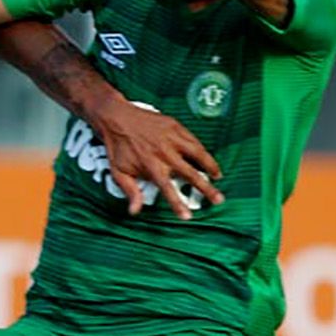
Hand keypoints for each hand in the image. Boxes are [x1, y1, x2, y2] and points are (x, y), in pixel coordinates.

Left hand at [92, 98, 223, 218]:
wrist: (116, 118)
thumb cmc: (118, 146)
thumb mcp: (119, 172)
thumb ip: (131, 191)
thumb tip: (135, 211)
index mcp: (151, 166)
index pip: (168, 189)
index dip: (178, 204)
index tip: (188, 217)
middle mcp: (164, 153)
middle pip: (191, 174)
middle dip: (206, 189)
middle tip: (218, 200)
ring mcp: (172, 138)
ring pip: (198, 154)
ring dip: (210, 166)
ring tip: (218, 177)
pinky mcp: (175, 126)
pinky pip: (194, 140)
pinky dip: (203, 150)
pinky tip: (207, 158)